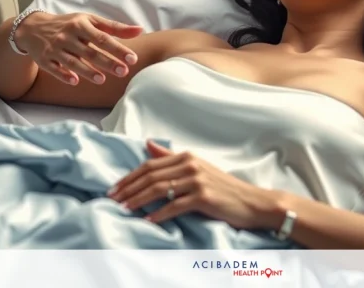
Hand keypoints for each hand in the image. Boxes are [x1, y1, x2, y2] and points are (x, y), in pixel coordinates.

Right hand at [14, 11, 143, 84]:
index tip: (133, 59)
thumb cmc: (69, 24)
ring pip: (73, 61)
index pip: (103, 38)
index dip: (118, 49)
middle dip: (107, 62)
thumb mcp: (90, 21)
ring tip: (102, 80)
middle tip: (124, 72)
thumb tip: (140, 30)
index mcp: (81, 25)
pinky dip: (64, 74)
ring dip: (87, 71)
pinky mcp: (44, 59)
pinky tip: (75, 81)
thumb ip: (114, 27)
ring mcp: (55, 48)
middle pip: (90, 51)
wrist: (33, 28)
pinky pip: (55, 68)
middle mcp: (68, 36)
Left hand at [108, 141, 281, 229]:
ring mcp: (197, 180)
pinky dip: (158, 214)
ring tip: (124, 209)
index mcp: (187, 156)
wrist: (252, 202)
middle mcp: (190, 164)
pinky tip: (147, 220)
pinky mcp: (203, 197)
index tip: (114, 188)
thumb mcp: (197, 168)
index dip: (129, 177)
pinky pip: (174, 206)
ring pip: (159, 189)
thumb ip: (171, 157)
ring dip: (138, 200)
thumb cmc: (223, 187)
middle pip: (151, 176)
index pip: (150, 165)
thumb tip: (148, 144)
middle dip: (128, 188)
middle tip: (111, 199)